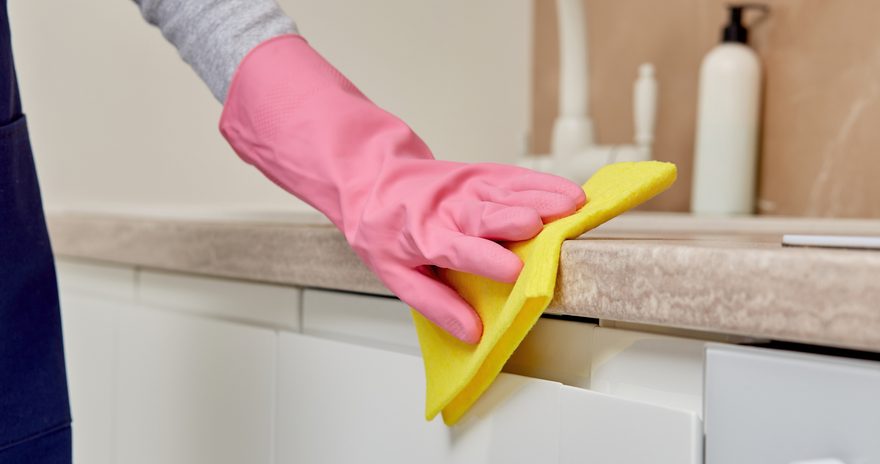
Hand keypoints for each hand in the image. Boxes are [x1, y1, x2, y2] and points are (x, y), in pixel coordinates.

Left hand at [220, 35, 585, 342]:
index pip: (456, 249)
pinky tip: (568, 192)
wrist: (371, 178)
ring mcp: (466, 187)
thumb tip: (472, 333)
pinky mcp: (480, 173)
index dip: (485, 259)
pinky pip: (514, 177)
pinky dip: (542, 183)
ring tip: (574, 206)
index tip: (514, 272)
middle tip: (546, 227)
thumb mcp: (394, 275)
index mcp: (423, 237)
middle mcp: (448, 209)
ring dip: (541, 197)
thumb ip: (435, 304)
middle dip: (515, 220)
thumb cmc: (383, 230)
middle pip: (485, 214)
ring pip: (506, 191)